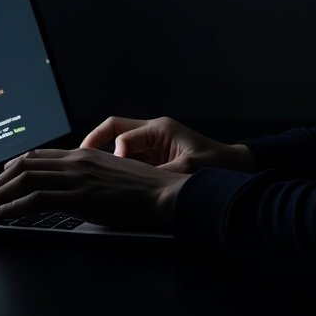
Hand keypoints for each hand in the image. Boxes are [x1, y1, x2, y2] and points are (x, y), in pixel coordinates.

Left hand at [0, 147, 187, 230]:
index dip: (15, 165)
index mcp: (85, 154)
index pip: (40, 155)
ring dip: (2, 194)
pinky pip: (35, 199)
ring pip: (25, 179)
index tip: (3, 176)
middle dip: (1, 181)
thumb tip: (77, 186)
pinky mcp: (77, 197)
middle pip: (26, 164)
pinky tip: (5, 215)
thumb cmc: (143, 188)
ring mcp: (75, 178)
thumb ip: (92, 174)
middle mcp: (76, 161)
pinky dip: (14, 207)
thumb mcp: (113, 173)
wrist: (160, 193)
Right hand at [80, 116, 256, 173]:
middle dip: (94, 145)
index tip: (111, 170)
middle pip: (114, 132)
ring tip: (88, 177)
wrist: (237, 169)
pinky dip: (117, 171)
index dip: (113, 152)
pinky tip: (109, 187)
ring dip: (105, 161)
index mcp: (159, 129)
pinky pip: (129, 162)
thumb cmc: (217, 165)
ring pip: (119, 148)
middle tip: (78, 163)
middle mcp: (153, 134)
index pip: (121, 133)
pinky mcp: (155, 162)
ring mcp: (153, 148)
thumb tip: (136, 183)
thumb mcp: (188, 170)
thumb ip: (161, 174)